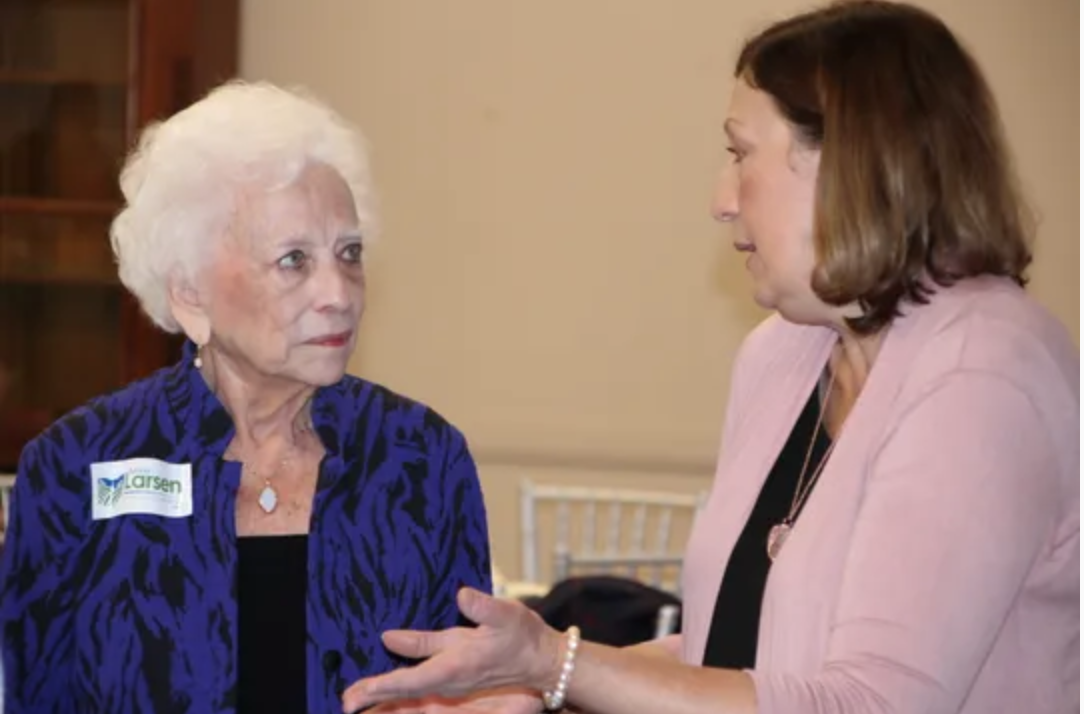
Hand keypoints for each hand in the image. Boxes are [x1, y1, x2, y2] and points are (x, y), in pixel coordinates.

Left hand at [341, 587, 563, 712]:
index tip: (355, 694)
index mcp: (456, 666)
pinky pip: (421, 686)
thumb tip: (460, 595)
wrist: (543, 660)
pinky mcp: (455, 677)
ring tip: (358, 697)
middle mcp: (450, 679)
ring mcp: (452, 681)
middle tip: (345, 701)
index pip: (410, 680)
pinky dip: (400, 687)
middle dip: (374, 696)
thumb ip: (480, 606)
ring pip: (411, 692)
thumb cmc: (523, 636)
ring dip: (385, 694)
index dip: (381, 686)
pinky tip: (388, 684)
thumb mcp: (504, 615)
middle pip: (404, 691)